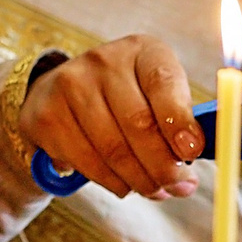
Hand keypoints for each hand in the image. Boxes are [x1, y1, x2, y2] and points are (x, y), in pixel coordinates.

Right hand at [19, 34, 202, 198]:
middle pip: (138, 123)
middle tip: (178, 186)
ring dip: (140, 180)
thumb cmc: (128, 98)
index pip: (164, 83)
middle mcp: (104, 61)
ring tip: (155, 189)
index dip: (179, 121)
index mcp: (143, 51)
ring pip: (113, 150)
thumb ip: (179, 120)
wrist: (62, 93)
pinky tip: (124, 184)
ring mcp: (71, 86)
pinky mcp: (48, 115)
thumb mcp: (159, 95)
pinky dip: (113, 182)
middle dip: (163, 165)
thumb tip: (193, 155)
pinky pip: (87, 162)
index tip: (192, 152)